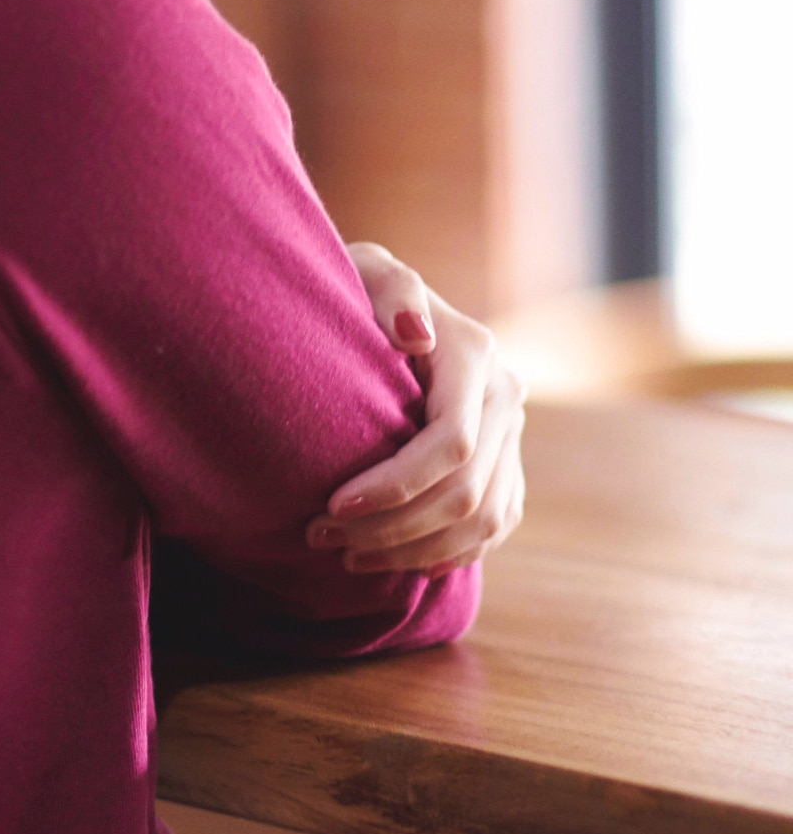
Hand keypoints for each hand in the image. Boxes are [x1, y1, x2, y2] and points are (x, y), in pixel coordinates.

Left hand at [305, 243, 526, 574]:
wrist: (382, 306)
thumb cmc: (360, 288)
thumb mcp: (367, 270)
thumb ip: (392, 290)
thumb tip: (416, 338)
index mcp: (476, 354)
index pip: (452, 442)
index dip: (397, 485)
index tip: (334, 504)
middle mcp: (506, 396)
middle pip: (465, 492)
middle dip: (393, 526)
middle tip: (322, 537)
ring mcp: (512, 434)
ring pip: (482, 520)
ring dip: (415, 550)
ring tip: (348, 556)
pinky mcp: (508, 463)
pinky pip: (494, 526)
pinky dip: (450, 554)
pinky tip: (399, 563)